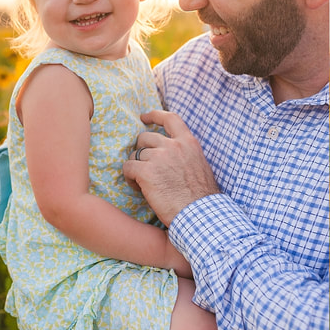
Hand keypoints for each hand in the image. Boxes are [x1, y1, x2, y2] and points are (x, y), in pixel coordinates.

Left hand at [123, 109, 219, 226]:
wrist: (198, 213)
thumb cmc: (201, 197)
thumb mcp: (199, 165)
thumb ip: (185, 154)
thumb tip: (171, 152)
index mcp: (188, 142)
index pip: (170, 118)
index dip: (154, 115)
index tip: (144, 117)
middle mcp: (173, 146)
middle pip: (145, 138)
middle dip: (141, 151)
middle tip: (145, 167)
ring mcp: (159, 157)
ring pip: (135, 155)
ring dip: (137, 168)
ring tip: (145, 184)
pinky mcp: (146, 172)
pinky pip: (128, 168)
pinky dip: (130, 179)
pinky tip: (139, 189)